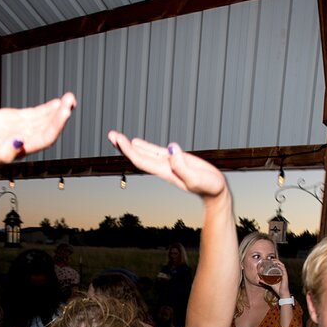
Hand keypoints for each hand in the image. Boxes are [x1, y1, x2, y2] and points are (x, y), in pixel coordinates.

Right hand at [0, 93, 76, 165]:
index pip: (45, 137)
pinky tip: (58, 102)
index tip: (64, 111)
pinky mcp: (15, 119)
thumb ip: (1, 152)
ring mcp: (22, 128)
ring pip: (45, 119)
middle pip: (49, 127)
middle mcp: (25, 140)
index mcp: (22, 150)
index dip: (56, 125)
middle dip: (61, 115)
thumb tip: (20, 143)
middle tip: (70, 100)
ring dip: (58, 110)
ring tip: (70, 97)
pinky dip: (47, 108)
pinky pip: (36, 113)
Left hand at [107, 132, 226, 200]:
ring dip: (130, 145)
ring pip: (145, 153)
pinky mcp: (175, 160)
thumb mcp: (196, 178)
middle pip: (138, 156)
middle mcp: (162, 167)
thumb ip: (182, 166)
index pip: (142, 160)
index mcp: (165, 171)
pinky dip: (145, 146)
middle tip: (111, 134)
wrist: (215, 192)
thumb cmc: (208, 187)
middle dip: (124, 146)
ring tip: (116, 136)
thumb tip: (171, 148)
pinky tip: (136, 142)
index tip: (119, 139)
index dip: (129, 150)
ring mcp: (168, 164)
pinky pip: (156, 151)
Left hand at [262, 259, 291, 298]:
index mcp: (280, 273)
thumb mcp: (270, 283)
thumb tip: (259, 280)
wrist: (282, 293)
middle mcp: (282, 273)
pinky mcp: (285, 276)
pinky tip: (277, 264)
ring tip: (273, 260)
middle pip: (280, 264)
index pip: (278, 265)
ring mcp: (284, 274)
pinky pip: (283, 269)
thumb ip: (265, 281)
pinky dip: (280, 266)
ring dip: (277, 262)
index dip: (275, 262)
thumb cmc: (277, 288)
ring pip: (282, 265)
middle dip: (275, 260)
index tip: (270, 260)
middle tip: (270, 259)